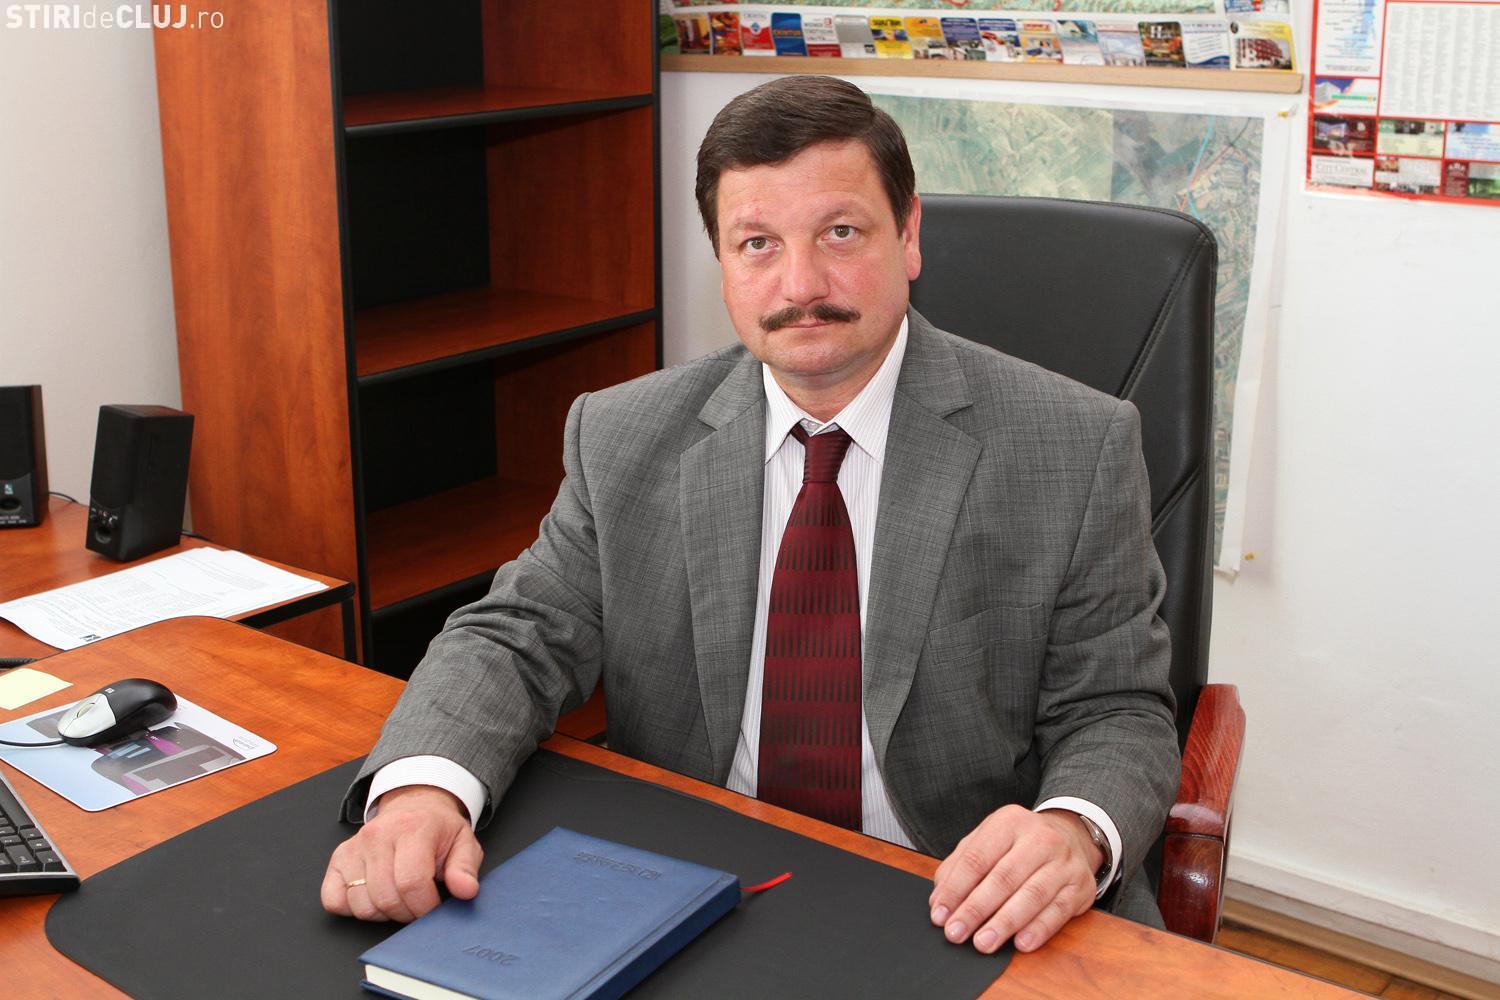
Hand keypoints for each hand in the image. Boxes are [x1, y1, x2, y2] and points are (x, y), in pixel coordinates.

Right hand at [320, 785, 482, 922]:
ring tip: (399, 896)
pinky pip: (334, 900)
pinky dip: (354, 908)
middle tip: (419, 903)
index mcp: (412, 829)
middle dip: (407, 913)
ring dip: (383, 913)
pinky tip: (375, 895)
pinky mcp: (338, 859)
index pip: (412, 883)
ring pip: (362, 905)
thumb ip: (465, 868)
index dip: (425, 906)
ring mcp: (354, 847)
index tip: (434, 908)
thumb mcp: (463, 842)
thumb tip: (466, 890)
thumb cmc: (438, 829)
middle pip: (386, 898)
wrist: (414, 807)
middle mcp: (377, 835)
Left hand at [928, 805, 1101, 954]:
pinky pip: (1058, 911)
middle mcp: (1040, 838)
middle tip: (956, 932)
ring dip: (1004, 923)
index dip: (955, 889)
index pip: (977, 858)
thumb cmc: (1019, 844)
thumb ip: (959, 866)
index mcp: (1009, 822)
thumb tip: (939, 901)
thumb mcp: (987, 841)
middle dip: (976, 910)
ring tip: (983, 942)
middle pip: (1003, 878)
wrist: (1070, 836)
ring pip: (1032, 896)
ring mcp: (1064, 862)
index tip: (940, 914)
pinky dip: (1039, 929)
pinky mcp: (1080, 886)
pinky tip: (1020, 943)